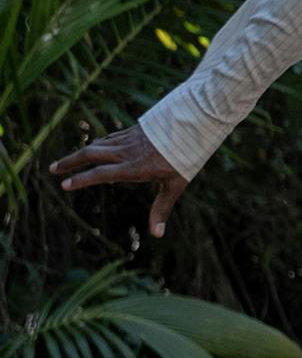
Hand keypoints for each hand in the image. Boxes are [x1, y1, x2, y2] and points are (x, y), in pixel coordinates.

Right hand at [50, 128, 188, 236]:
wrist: (194, 122)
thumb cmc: (187, 156)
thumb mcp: (176, 185)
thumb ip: (162, 208)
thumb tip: (157, 234)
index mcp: (133, 167)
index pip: (100, 174)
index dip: (81, 180)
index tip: (64, 184)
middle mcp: (126, 152)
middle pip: (90, 155)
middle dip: (69, 162)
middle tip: (52, 169)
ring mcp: (128, 139)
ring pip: (98, 145)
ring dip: (80, 152)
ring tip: (67, 160)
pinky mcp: (133, 130)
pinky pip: (110, 138)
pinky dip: (98, 144)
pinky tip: (95, 148)